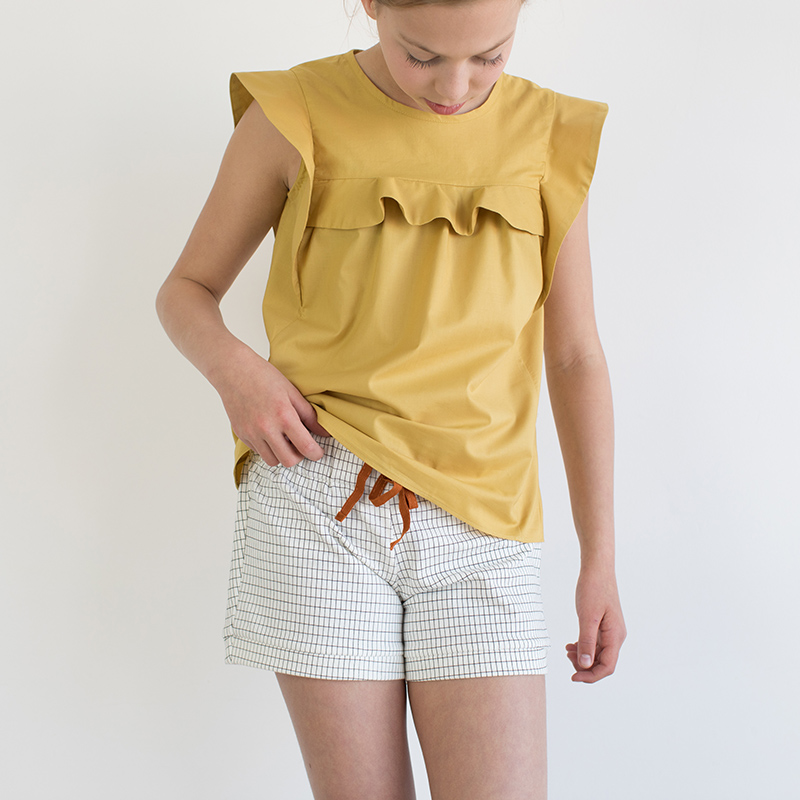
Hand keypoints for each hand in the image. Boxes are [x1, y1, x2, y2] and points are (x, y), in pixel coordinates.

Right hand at [215, 348, 330, 466]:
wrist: (233, 370)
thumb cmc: (263, 376)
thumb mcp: (292, 392)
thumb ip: (309, 415)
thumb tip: (324, 432)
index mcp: (284, 416)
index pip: (306, 447)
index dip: (316, 453)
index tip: (318, 452)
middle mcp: (266, 428)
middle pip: (289, 461)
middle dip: (299, 456)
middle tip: (301, 445)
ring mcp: (252, 433)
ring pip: (272, 461)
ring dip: (282, 454)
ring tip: (284, 439)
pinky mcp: (241, 434)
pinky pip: (258, 451)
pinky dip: (267, 447)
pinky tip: (269, 432)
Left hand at [566, 563, 625, 682]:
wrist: (597, 569)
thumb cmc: (593, 589)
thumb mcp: (587, 617)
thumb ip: (587, 642)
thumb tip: (585, 665)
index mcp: (615, 636)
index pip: (607, 667)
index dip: (591, 676)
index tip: (573, 677)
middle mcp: (616, 636)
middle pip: (603, 663)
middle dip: (585, 666)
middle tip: (567, 656)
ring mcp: (611, 631)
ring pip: (598, 654)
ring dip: (583, 657)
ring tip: (567, 650)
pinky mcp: (604, 625)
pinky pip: (596, 644)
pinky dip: (584, 647)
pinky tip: (571, 645)